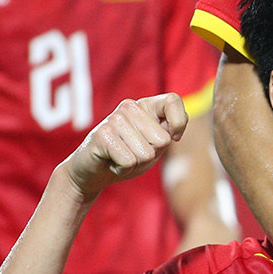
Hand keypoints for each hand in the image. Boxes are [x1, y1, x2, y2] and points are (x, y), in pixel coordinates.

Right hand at [62, 94, 188, 197]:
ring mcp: (115, 119)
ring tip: (121, 157)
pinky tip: (112, 162)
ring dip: (136, 164)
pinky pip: (129, 161)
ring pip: (146, 153)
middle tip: (132, 153)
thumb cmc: (128, 157)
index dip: (178, 122)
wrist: (93, 173)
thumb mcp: (154, 146)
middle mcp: (129, 107)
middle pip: (162, 139)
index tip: (173, 138)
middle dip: (151, 155)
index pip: (172, 100)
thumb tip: (174, 132)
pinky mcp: (103, 135)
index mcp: (145, 105)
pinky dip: (123, 169)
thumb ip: (169, 133)